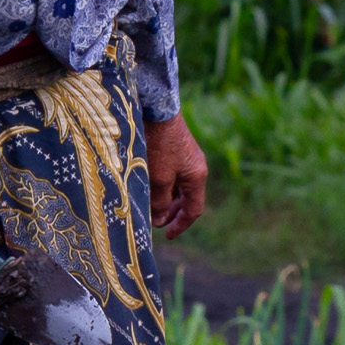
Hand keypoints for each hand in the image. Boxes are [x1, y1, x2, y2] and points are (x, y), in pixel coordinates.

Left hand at [144, 115, 207, 237]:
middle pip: (187, 199)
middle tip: (155, 223)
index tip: (167, 236)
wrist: (156, 108)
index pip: (194, 209)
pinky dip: (162, 185)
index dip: (180, 225)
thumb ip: (160, 201)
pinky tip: (147, 187)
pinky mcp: (174, 149)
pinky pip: (171, 174)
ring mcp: (186, 157)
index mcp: (197, 176)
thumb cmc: (159, 144)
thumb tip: (161, 220)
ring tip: (149, 207)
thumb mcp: (159, 177)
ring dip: (165, 199)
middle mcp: (195, 167)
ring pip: (178, 186)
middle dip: (173, 213)